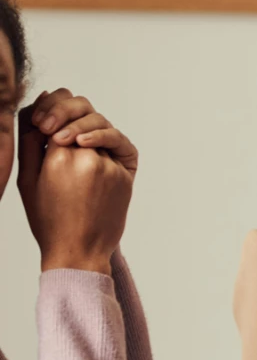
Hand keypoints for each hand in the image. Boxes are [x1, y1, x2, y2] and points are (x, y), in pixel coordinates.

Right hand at [16, 90, 138, 273]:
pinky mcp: (126, 174)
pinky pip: (117, 144)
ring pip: (102, 125)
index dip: (50, 108)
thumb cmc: (48, 219)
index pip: (57, 110)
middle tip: (54, 122)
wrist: (79, 251)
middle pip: (84, 110)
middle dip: (68, 108)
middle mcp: (89, 157)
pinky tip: (88, 146)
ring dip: (85, 124)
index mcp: (59, 158)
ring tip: (68, 138)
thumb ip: (31, 142)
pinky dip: (103, 139)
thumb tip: (37, 109)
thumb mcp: (27, 180)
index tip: (41, 121)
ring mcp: (111, 165)